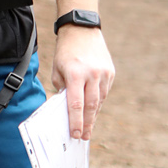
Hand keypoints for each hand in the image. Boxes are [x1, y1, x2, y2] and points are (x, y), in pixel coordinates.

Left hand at [52, 26, 114, 140]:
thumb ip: (62, 90)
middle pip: (91, 106)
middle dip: (87, 124)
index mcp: (75, 74)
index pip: (76, 105)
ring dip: (94, 115)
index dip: (76, 122)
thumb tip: (66, 109)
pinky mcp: (110, 72)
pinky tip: (93, 110)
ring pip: (99, 101)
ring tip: (88, 127)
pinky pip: (104, 92)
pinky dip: (98, 102)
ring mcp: (104, 73)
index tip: (76, 134)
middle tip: (84, 137)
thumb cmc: (65, 52)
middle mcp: (92, 74)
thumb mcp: (57, 70)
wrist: (82, 30)